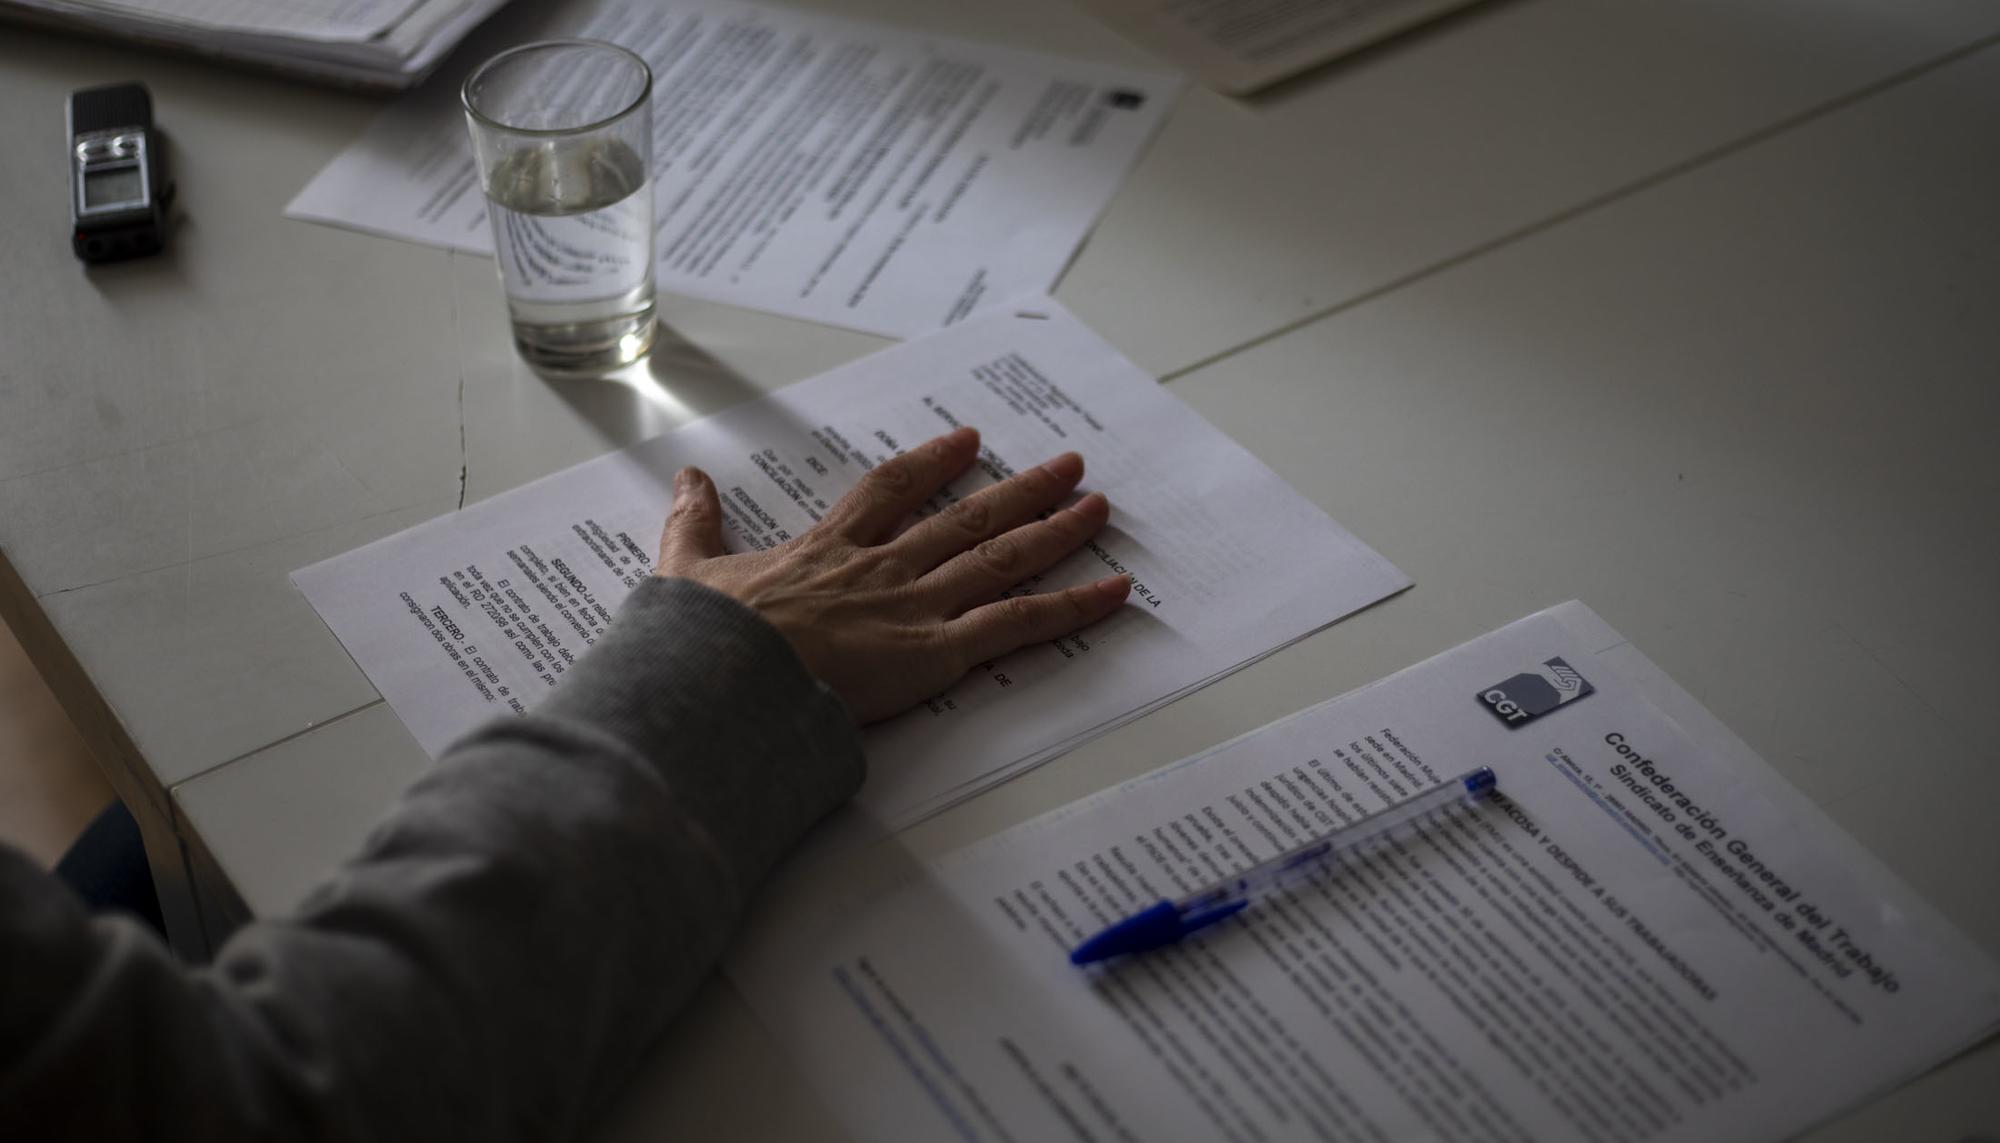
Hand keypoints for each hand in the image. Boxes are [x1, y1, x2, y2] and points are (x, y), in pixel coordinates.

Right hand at [655, 427, 1129, 722]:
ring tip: (1099, 506)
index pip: (890, 491)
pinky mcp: (939, 651)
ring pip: (1002, 557)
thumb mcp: (687, 568)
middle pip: (967, 516)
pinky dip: (1073, 606)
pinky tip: (1117, 590)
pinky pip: (1020, 624)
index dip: (932, 465)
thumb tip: (685, 477)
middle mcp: (885, 567)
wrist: (723, 680)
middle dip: (1022, 489)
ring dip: (1057, 529)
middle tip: (1067, 465)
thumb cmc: (705, 637)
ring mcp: (917, 606)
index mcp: (830, 548)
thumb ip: (695, 522)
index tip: (966, 444)